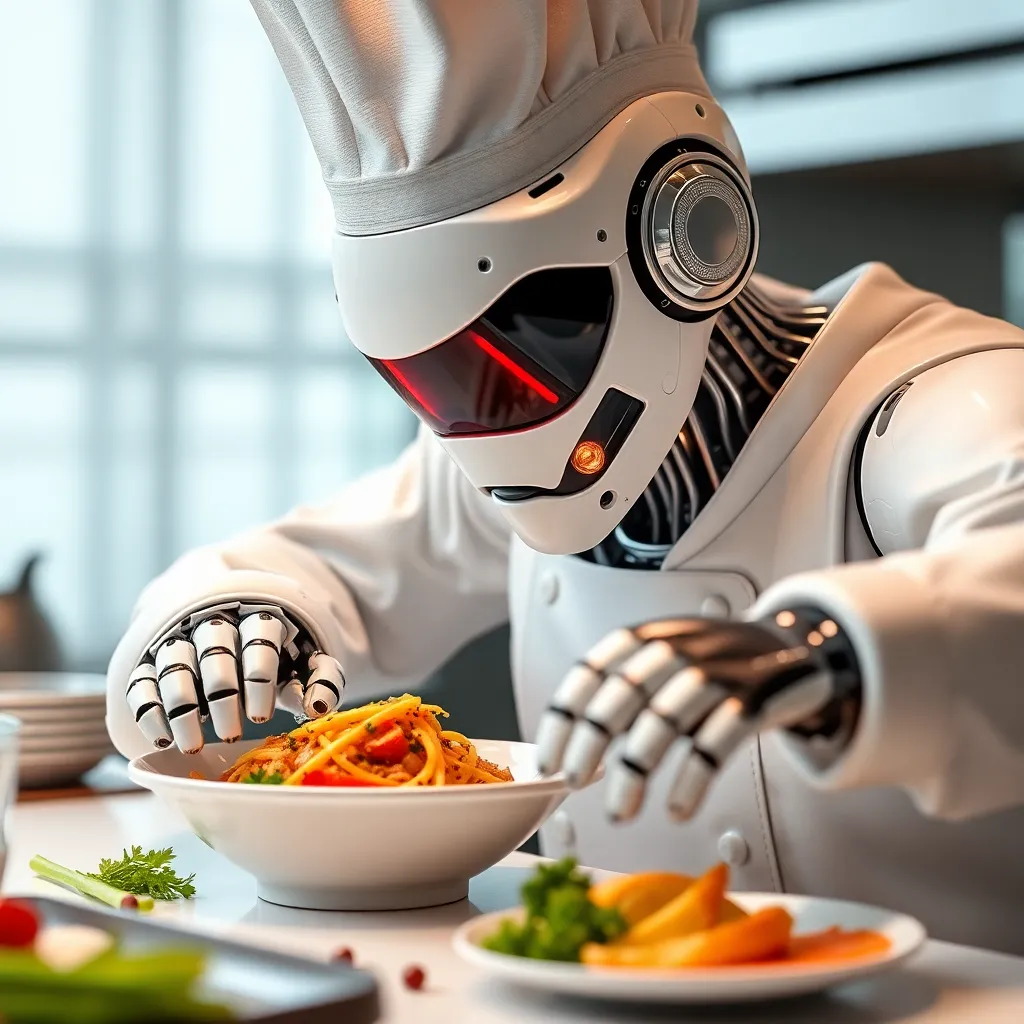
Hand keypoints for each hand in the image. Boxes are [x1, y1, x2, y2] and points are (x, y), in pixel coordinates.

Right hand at [125, 603, 344, 753]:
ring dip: (181, 708)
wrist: (231, 624)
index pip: (258, 642)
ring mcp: (180, 639)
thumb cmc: (277, 656)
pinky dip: (148, 710)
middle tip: (231, 735)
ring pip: (174, 667)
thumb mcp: (304, 661)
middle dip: (222, 698)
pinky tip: (162, 740)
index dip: (258, 682)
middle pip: (215, 656)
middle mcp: (215, 624)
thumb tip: (320, 708)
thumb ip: (321, 678)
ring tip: (193, 745)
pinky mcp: (151, 659)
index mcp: (259, 619)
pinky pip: (141, 681)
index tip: (261, 718)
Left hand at [536, 608, 860, 821]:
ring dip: (633, 772)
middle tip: (573, 782)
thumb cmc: (716, 665)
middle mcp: (679, 646)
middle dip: (589, 744)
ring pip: (663, 722)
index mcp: (649, 636)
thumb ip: (626, 689)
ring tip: (618, 810)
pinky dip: (690, 781)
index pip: (592, 670)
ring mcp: (718, 671)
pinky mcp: (754, 700)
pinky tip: (676, 809)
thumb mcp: (667, 659)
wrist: (794, 648)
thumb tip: (574, 746)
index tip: (548, 757)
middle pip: (622, 696)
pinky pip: (714, 743)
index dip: (564, 716)